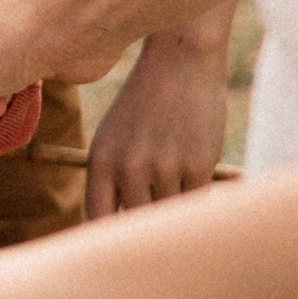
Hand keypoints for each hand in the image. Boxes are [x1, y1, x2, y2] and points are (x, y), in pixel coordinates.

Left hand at [86, 29, 230, 218]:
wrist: (180, 59)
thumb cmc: (146, 103)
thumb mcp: (114, 138)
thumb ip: (113, 182)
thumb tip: (118, 231)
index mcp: (101, 162)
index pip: (99, 221)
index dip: (112, 236)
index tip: (124, 239)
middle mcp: (129, 168)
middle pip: (137, 224)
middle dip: (147, 224)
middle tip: (157, 216)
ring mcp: (165, 167)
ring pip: (170, 214)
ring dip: (175, 206)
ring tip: (178, 178)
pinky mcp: (198, 164)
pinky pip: (196, 202)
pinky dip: (197, 198)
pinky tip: (195, 177)